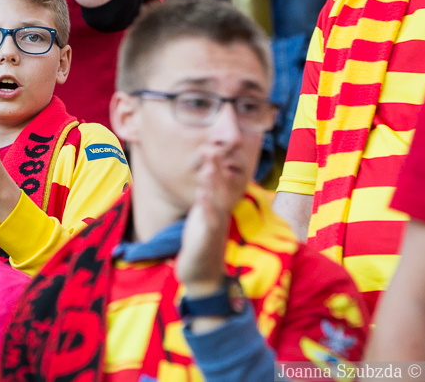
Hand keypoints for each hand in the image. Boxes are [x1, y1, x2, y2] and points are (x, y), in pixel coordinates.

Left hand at [175, 153, 232, 295]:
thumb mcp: (203, 219)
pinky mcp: (206, 240)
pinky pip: (210, 221)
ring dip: (213, 183)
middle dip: (217, 169)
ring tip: (209, 164)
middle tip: (212, 148)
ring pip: (217, 201)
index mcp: (218, 210)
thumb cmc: (201, 246)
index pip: (223, 185)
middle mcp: (220, 216)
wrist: (202, 278)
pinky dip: (207, 206)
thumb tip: (205, 181)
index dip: (220, 167)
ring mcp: (215, 228)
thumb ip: (205, 200)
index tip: (215, 147)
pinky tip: (201, 193)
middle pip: (222, 189)